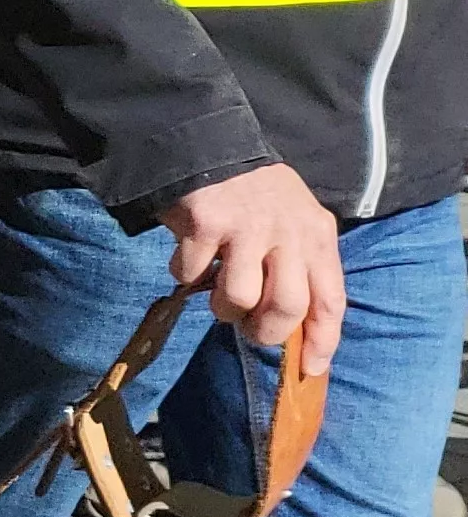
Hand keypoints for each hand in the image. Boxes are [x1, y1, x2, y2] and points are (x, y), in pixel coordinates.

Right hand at [161, 162, 343, 374]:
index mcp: (316, 235)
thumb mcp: (295, 223)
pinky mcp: (206, 224)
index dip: (322, 340)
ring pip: (239, 298)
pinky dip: (185, 274)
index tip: (310, 369)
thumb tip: (293, 328)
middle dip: (265, 331)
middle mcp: (288, 233)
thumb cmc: (255, 196)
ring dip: (223, 306)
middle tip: (248, 327)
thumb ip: (299, 266)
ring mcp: (246, 228)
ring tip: (216, 289)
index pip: (331, 299)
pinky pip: (192, 274)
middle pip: (287, 307)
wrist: (209, 147)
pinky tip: (191, 257)